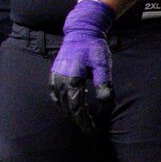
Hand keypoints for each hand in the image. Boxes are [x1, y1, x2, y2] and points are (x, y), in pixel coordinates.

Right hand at [48, 0, 114, 138]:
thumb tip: (107, 102)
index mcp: (72, 79)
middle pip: (68, 107)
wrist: (81, 31)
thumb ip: (104, 84)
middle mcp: (60, 80)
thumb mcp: (103, 66)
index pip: (77, 107)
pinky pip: (54, 93)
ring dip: (70, 112)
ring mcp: (55, 76)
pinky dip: (61, 102)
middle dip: (79, 120)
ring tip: (82, 120)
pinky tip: (68, 107)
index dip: (84, 121)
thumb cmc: (94, 48)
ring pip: (60, 102)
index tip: (92, 130)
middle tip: (90, 129)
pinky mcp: (54, 73)